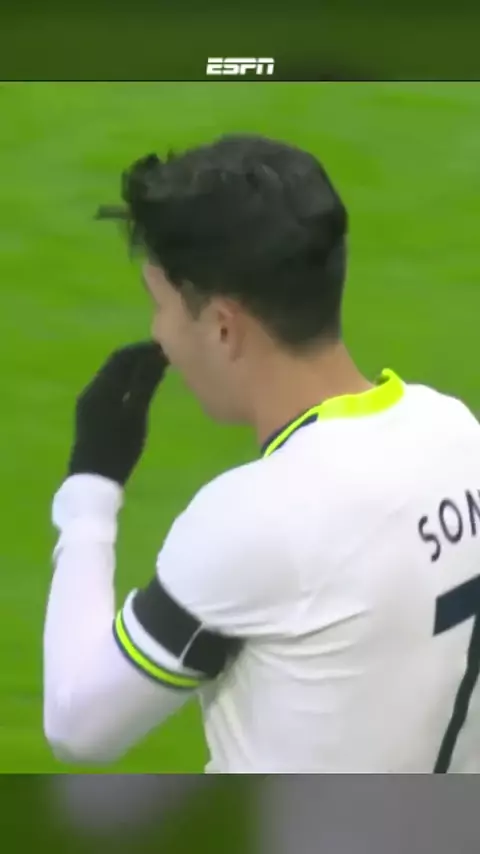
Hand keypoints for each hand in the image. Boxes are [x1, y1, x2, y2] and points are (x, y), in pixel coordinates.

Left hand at [68, 341, 167, 485]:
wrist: (93, 480)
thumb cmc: (118, 449)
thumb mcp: (136, 416)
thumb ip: (146, 384)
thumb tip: (159, 356)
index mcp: (101, 388)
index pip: (123, 356)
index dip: (144, 349)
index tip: (167, 347)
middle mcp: (91, 389)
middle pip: (116, 364)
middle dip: (139, 357)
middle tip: (166, 356)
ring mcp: (89, 401)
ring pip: (113, 376)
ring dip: (133, 369)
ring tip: (158, 370)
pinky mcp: (90, 412)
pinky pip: (110, 387)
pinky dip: (127, 382)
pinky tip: (141, 388)